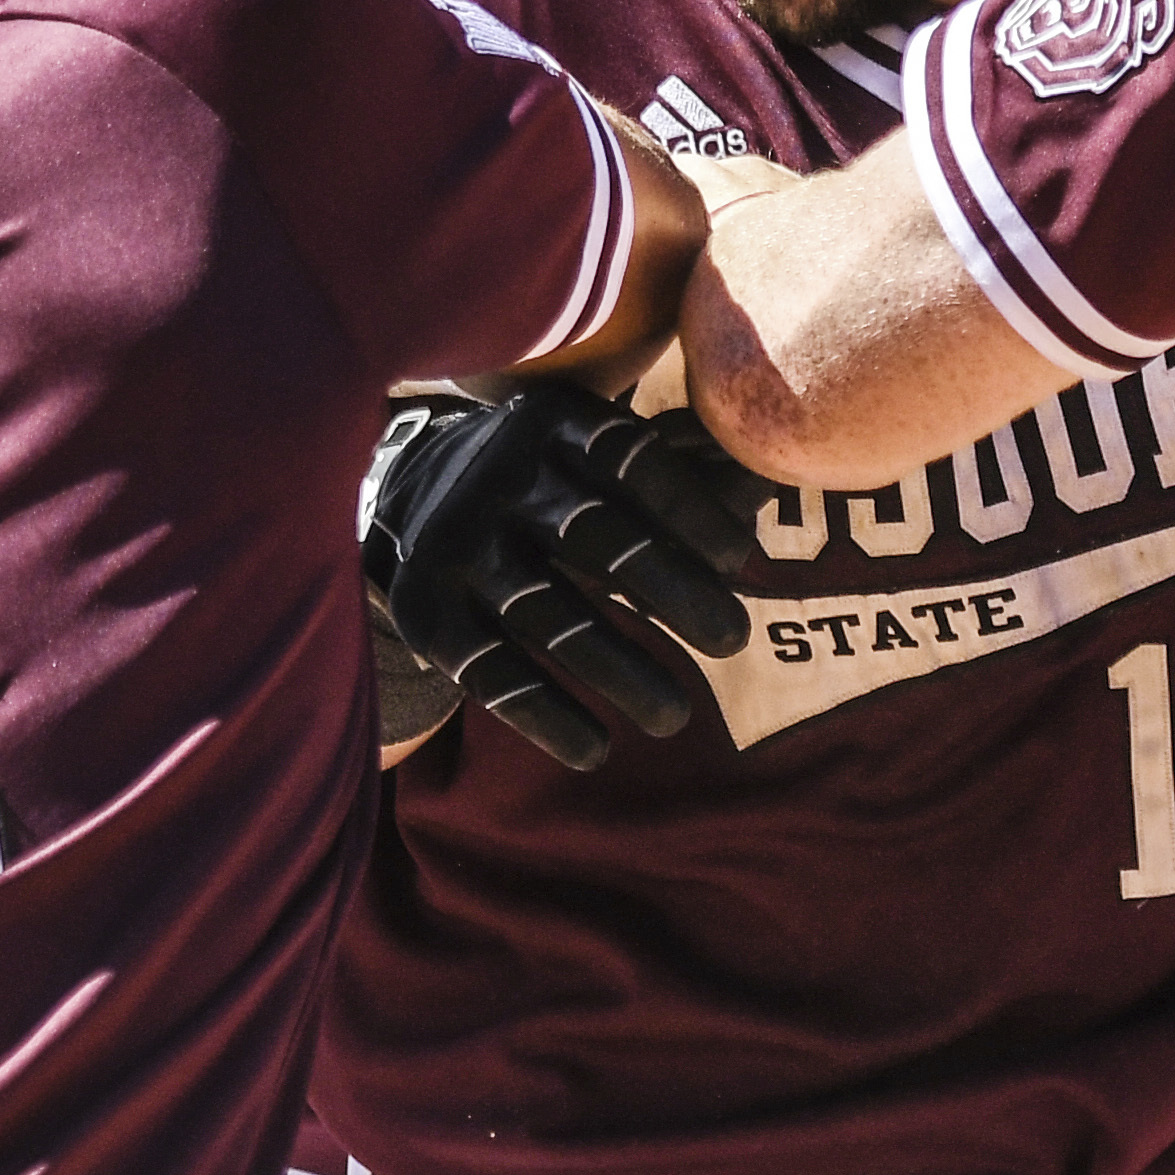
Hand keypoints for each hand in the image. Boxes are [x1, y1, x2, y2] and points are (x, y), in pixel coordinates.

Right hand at [361, 383, 766, 771]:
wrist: (409, 493)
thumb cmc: (550, 480)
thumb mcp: (597, 451)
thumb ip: (681, 468)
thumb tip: (765, 487)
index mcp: (554, 423)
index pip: (633, 459)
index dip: (691, 509)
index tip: (741, 560)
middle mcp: (501, 475)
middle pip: (599, 538)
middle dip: (675, 592)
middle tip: (733, 640)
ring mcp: (456, 542)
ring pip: (550, 614)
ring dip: (621, 672)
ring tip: (676, 716)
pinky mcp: (425, 606)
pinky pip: (492, 670)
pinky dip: (546, 716)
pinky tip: (594, 750)